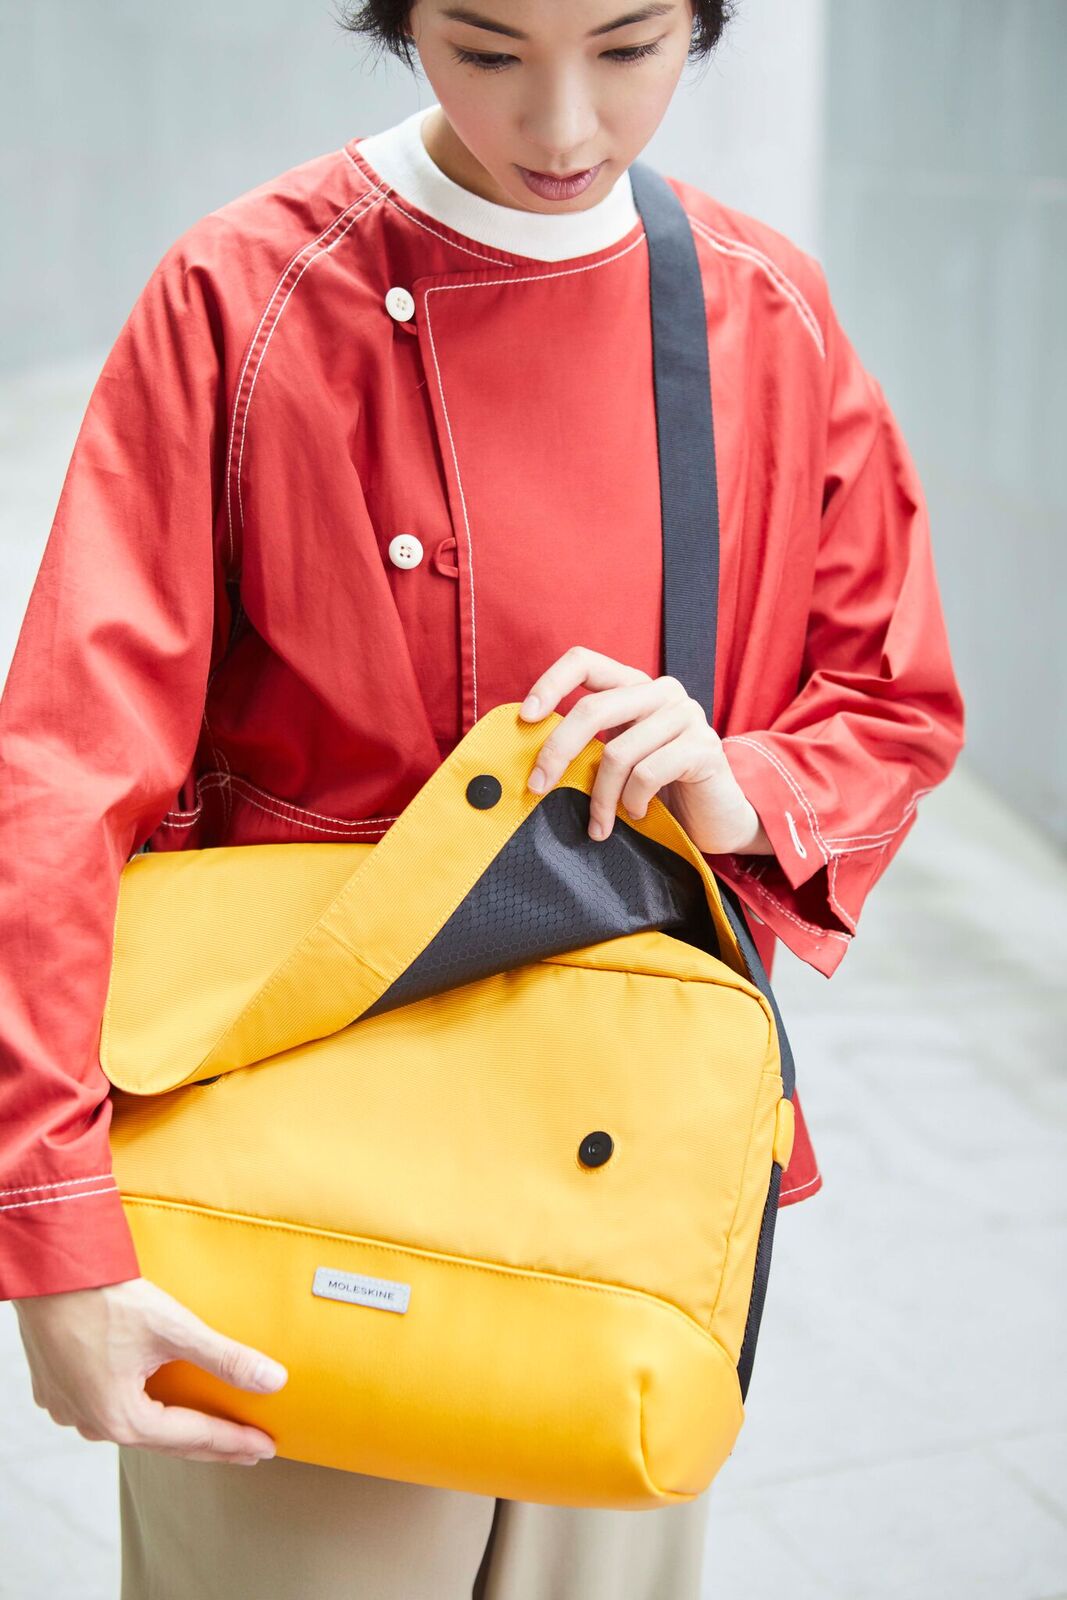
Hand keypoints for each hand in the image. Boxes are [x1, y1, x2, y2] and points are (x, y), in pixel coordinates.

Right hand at [13, 1275, 286, 1464]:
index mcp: (121, 1418)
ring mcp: (71, 1409)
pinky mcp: (60, 1388)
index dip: (233, 1441)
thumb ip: (225, 1359)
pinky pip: (107, 1408)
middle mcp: (92, 1423)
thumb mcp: (174, 1328)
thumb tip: (273, 1381)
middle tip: (248, 1448)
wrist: (47, 1273)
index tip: (265, 1446)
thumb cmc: (105, 1298)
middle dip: (210, 1443)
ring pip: (134, 1426)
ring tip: (207, 1428)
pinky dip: (140, 1409)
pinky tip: (154, 1402)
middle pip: (164, 1440)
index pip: (192, 1437)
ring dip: (173, 1428)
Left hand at [519, 645, 772, 854]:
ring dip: (600, 797)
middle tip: (538, 787)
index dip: (550, 684)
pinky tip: (637, 814)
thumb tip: (533, 758)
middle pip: (593, 709)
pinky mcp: (703, 747)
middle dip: (557, 751)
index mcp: (635, 686)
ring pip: (618, 752)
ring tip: (600, 823)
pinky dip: (633, 801)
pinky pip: (647, 774)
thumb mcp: (619, 758)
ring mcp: (686, 716)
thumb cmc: (660, 789)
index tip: (526, 717)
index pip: (585, 661)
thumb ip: (588, 745)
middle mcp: (662, 691)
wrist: (718, 818)